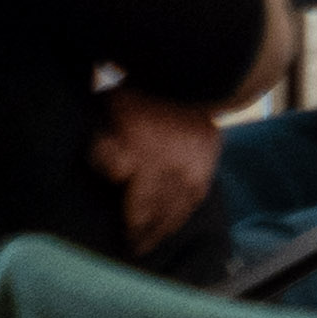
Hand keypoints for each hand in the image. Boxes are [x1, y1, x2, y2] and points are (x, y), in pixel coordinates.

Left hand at [87, 84, 222, 253]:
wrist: (190, 68)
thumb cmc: (140, 91)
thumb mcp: (109, 110)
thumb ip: (105, 146)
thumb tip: (113, 171)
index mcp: (148, 163)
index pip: (139, 210)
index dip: (131, 228)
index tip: (123, 240)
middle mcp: (175, 170)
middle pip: (160, 214)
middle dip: (147, 234)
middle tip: (138, 249)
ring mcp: (196, 165)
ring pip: (181, 208)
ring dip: (167, 226)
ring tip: (157, 239)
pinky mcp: (210, 155)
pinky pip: (198, 192)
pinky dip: (187, 208)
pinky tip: (180, 214)